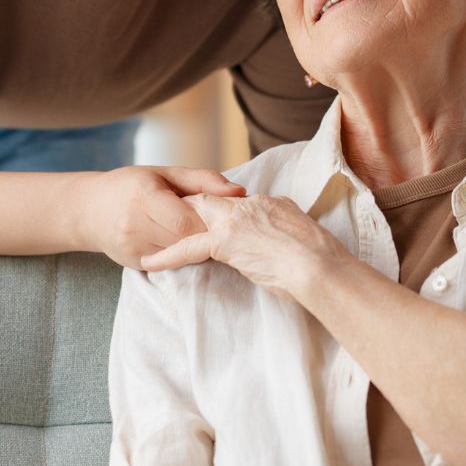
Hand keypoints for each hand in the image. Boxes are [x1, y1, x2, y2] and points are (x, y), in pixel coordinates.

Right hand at [81, 165, 244, 268]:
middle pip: (185, 242)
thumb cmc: (132, 186)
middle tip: (217, 228)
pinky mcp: (134, 264)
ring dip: (194, 248)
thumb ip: (204, 181)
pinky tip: (181, 244)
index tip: (220, 217)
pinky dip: (180, 256)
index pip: (187, 222)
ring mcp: (132, 248)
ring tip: (199, 234)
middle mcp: (134, 225)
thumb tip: (241, 192)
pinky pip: (169, 264)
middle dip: (205, 236)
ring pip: (179, 256)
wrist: (89, 210)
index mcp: (144, 196)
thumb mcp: (166, 174)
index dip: (208, 223)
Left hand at [137, 192, 351, 301]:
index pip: (228, 201)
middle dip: (183, 208)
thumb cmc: (317, 256)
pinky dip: (167, 255)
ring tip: (148, 236)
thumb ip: (277, 223)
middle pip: (204, 200)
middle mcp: (245, 205)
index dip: (212, 207)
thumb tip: (271, 229)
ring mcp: (233, 220)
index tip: (197, 214)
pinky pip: (187, 247)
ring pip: (191, 216)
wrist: (317, 266)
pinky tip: (149, 261)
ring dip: (170, 226)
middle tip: (161, 217)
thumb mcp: (296, 229)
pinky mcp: (225, 241)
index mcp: (264, 202)